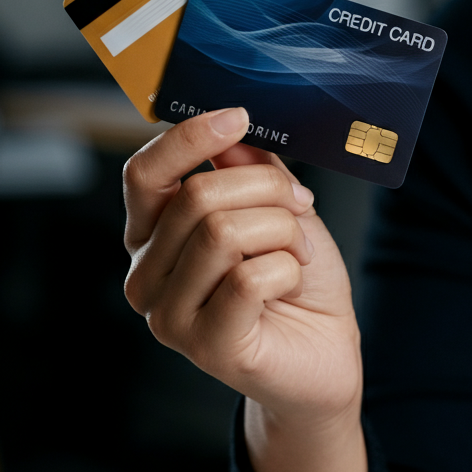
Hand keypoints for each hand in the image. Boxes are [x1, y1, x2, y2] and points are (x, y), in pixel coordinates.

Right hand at [123, 108, 365, 471]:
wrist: (326, 354)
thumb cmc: (298, 285)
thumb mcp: (280, 212)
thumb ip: (252, 173)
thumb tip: (233, 136)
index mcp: (153, 237)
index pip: (144, 175)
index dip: (188, 138)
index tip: (239, 117)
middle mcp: (146, 276)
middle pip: (197, 197)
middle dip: (266, 191)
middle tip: (299, 205)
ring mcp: (168, 316)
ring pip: (222, 233)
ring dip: (281, 232)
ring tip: (295, 253)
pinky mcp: (205, 346)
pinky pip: (250, 278)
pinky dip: (288, 270)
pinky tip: (290, 288)